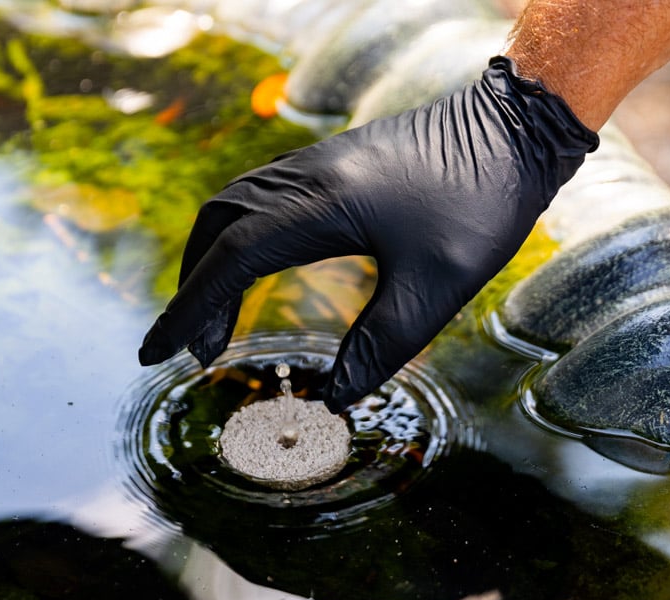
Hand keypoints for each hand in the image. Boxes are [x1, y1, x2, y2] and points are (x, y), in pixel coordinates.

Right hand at [137, 56, 597, 412]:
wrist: (516, 129)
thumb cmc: (480, 205)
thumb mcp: (435, 288)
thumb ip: (379, 346)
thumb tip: (332, 401)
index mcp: (319, 207)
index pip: (229, 262)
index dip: (187, 311)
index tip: (153, 353)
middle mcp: (305, 177)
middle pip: (217, 230)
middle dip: (194, 291)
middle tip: (197, 350)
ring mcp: (317, 164)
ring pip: (234, 208)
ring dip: (212, 261)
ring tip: (218, 319)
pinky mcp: (334, 164)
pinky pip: (260, 197)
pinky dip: (239, 238)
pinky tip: (257, 267)